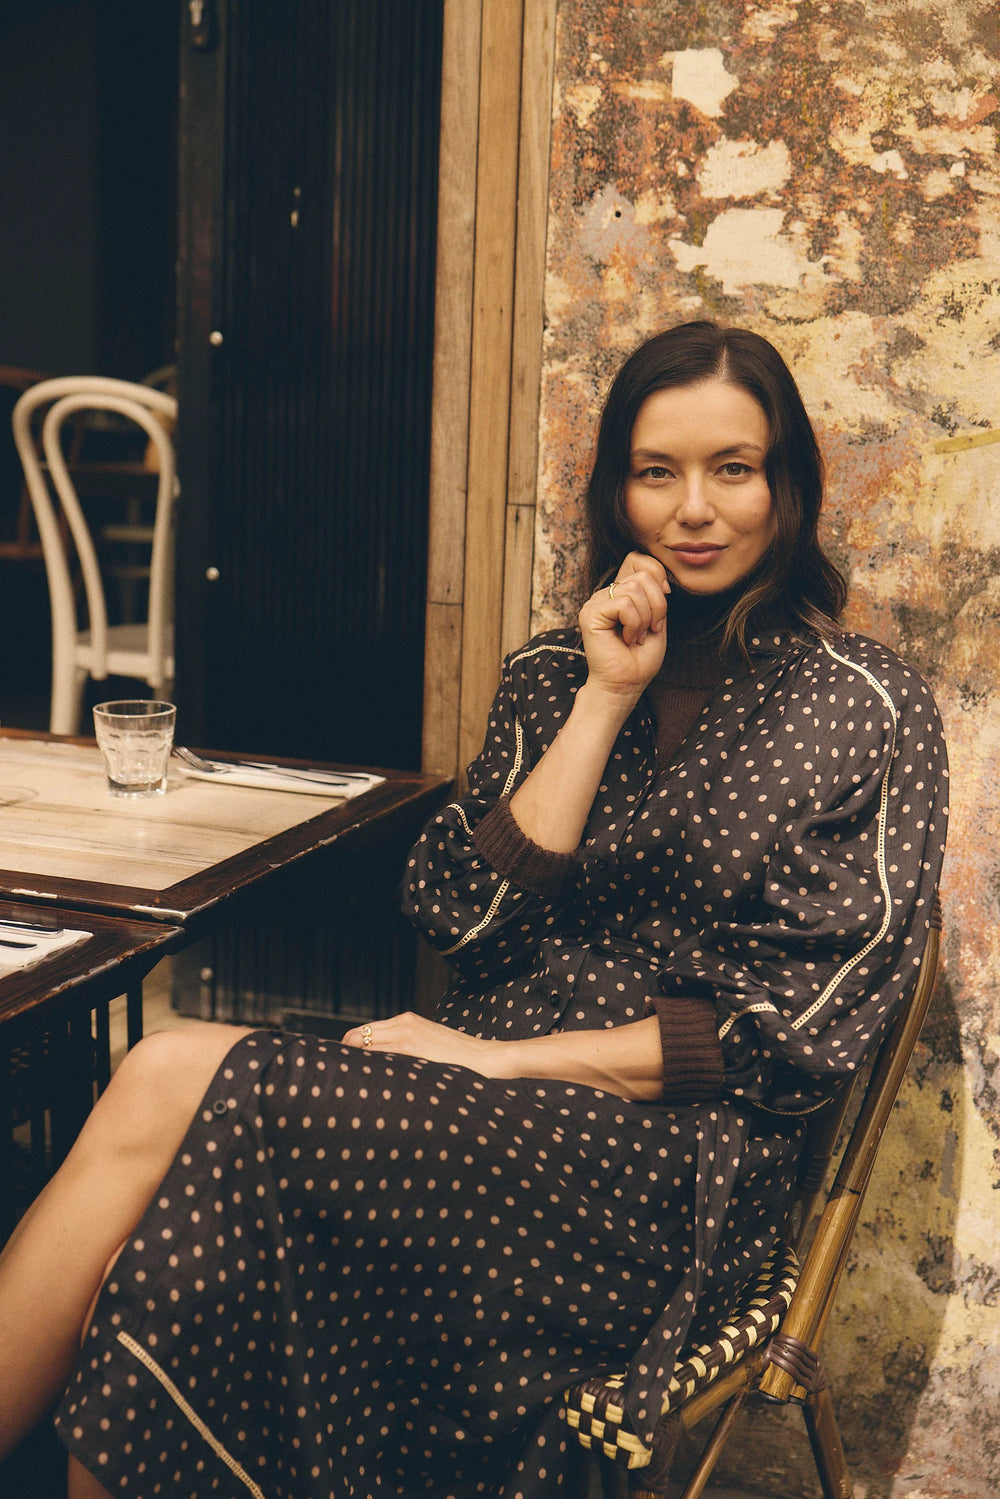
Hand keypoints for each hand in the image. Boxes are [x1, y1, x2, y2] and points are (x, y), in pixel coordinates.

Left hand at [342, 1011, 496, 1073]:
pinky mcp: (413, 1047)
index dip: (349, 1048)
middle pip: (359, 1035)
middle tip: (336, 1075)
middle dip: (345, 1053)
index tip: (341, 1065)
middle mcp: (403, 1022)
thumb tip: (384, 1066)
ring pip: (366, 1043)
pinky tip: (363, 1079)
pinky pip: (381, 1055)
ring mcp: (407, 1034)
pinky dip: (368, 1064)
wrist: (486, 1058)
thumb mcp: (429, 1046)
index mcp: (406, 1020)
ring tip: (344, 1080)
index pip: (365, 1032)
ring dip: (354, 1059)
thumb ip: (406, 1049)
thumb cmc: (459, 1058)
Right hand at [578, 551, 669, 699]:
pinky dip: (634, 624)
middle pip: (642, 575)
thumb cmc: (640, 658)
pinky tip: (627, 639)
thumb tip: (656, 575)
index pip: (637, 559)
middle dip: (657, 604)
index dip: (657, 573)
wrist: (625, 684)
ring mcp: (595, 603)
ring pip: (634, 589)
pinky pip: (624, 604)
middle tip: (650, 629)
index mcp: (620, 592)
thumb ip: (655, 593)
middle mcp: (605, 594)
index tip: (664, 597)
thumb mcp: (657, 618)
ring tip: (636, 637)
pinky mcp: (590, 614)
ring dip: (645, 618)